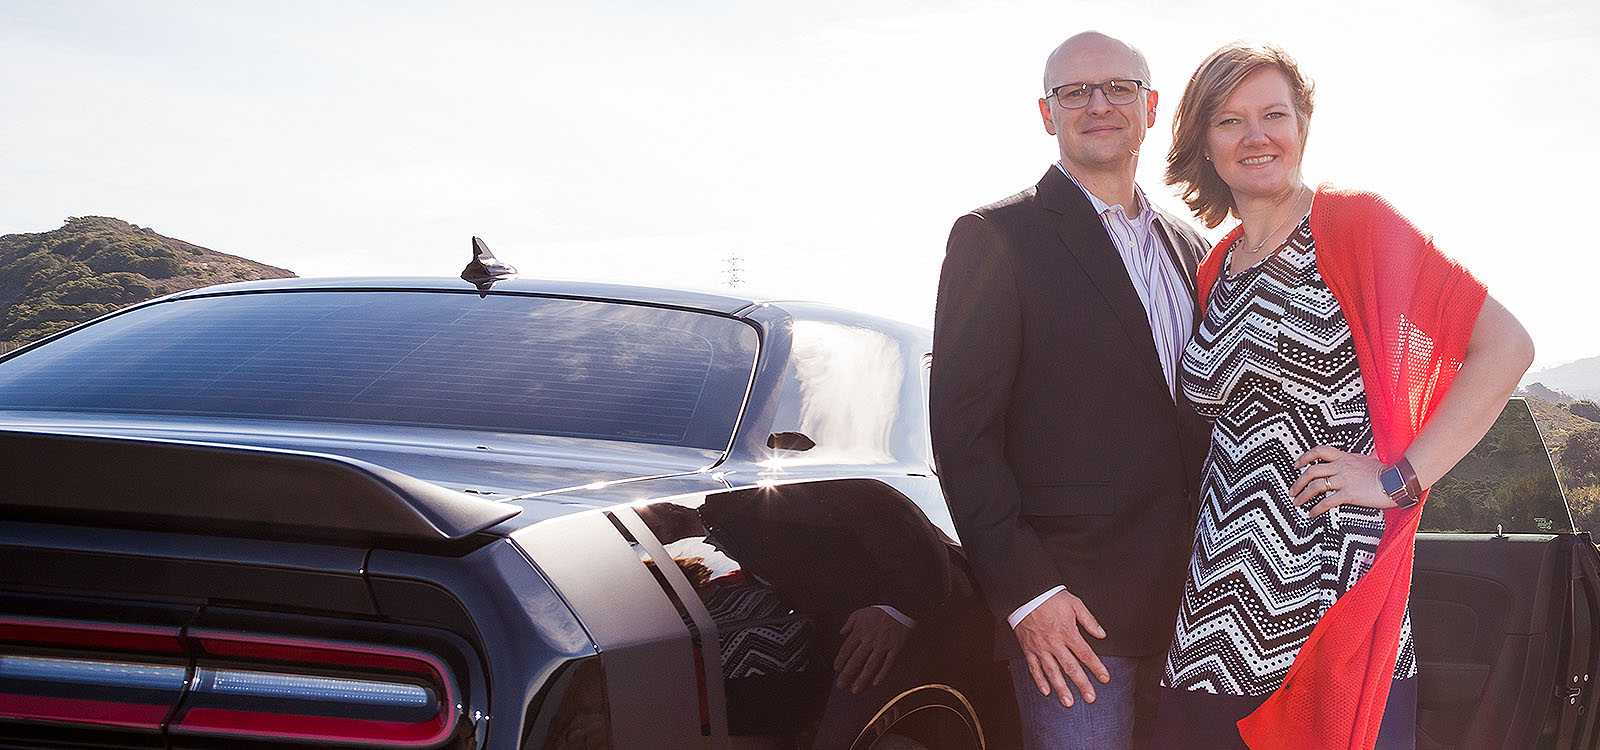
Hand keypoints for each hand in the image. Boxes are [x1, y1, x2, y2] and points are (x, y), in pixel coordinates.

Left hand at [834, 606, 910, 693]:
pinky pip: (888, 663)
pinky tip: (875, 683)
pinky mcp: (895, 648)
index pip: (847, 649)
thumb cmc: (880, 611)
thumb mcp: (861, 613)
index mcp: (860, 631)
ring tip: (855, 689)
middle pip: (856, 660)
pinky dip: (882, 674)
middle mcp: (870, 640)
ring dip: (862, 678)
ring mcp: (883, 645)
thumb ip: (849, 623)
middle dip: (847, 674)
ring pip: (871, 665)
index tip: (836, 669)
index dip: (840, 660)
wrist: (901, 607)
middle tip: (841, 685)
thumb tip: (841, 632)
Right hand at [1014, 589, 1109, 707]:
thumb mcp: (1074, 603)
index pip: (1085, 654)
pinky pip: (1034, 668)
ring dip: (1061, 688)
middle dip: (1081, 684)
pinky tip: (1046, 691)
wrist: (1026, 594)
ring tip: (1068, 702)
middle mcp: (1054, 643)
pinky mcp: (1028, 649)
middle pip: (1070, 667)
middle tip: (1090, 698)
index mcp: (1068, 632)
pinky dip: (1039, 680)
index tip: (1105, 679)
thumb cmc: (1051, 598)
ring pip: (1052, 672)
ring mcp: (1040, 648)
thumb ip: (1089, 620)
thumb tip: (1101, 634)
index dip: (1096, 667)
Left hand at [1290, 445, 1395, 516]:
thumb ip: (1360, 459)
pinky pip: (1327, 502)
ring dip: (1303, 496)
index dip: (1305, 457)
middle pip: (1311, 471)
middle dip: (1298, 482)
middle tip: (1291, 491)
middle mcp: (1341, 467)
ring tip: (1297, 503)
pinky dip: (1316, 509)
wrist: (1399, 480)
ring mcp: (1344, 480)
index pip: (1320, 451)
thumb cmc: (1388, 472)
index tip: (1296, 464)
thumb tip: (1367, 456)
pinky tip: (1311, 514)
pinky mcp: (1349, 494)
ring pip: (1315, 486)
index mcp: (1345, 457)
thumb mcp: (1370, 459)